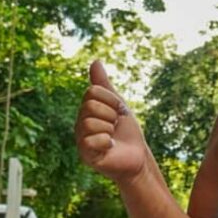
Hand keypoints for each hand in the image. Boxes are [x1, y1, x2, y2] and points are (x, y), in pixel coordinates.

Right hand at [74, 60, 147, 184]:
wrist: (137, 156)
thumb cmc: (126, 131)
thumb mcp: (117, 103)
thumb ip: (104, 85)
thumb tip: (95, 61)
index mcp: (85, 110)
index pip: (92, 92)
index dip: (111, 100)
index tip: (119, 111)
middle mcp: (79, 124)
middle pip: (90, 106)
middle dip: (110, 114)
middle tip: (115, 125)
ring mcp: (80, 140)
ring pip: (90, 123)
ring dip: (108, 129)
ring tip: (112, 137)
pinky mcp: (85, 155)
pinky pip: (91, 140)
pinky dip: (106, 142)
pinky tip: (109, 147)